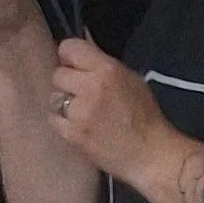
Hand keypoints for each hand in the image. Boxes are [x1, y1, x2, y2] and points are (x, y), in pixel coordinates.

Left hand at [49, 39, 178, 181]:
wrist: (149, 155)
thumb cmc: (144, 116)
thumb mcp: (130, 79)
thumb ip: (103, 66)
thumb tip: (81, 53)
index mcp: (107, 70)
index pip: (69, 48)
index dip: (69, 56)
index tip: (74, 65)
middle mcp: (90, 88)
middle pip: (57, 74)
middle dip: (67, 82)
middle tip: (81, 93)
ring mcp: (79, 113)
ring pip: (54, 97)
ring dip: (64, 102)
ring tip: (82, 112)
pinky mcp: (72, 135)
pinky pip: (54, 119)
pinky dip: (63, 122)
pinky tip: (79, 126)